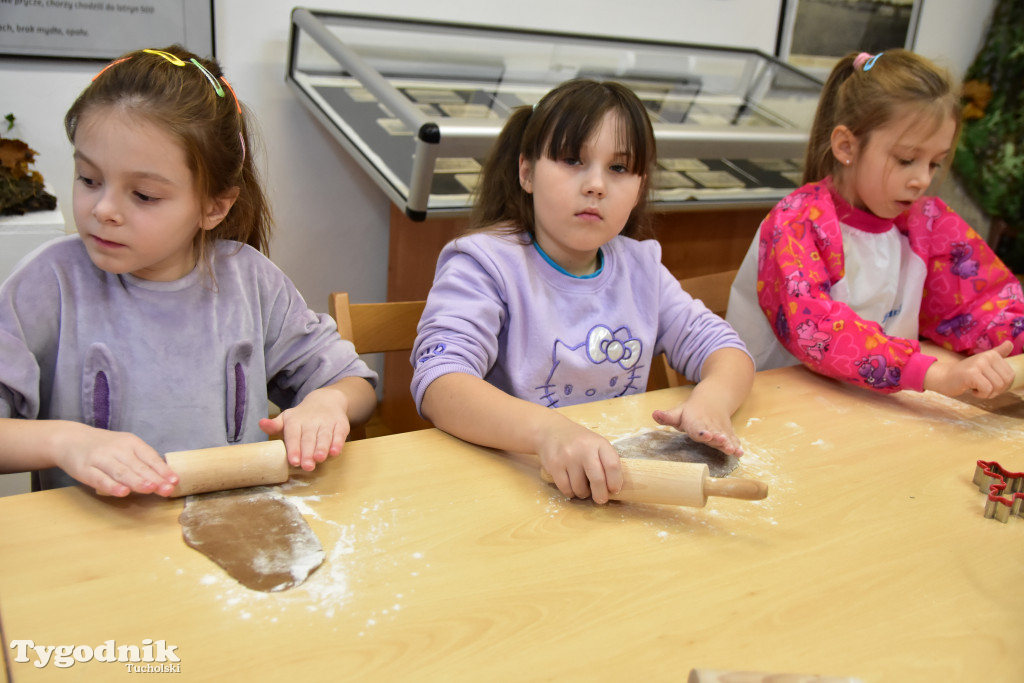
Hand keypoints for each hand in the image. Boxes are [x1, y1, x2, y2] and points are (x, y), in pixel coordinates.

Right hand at [52, 424, 177, 496]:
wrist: (69, 439)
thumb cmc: (104, 446)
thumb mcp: (125, 447)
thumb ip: (141, 460)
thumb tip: (165, 476)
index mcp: (130, 442)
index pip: (150, 456)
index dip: (162, 469)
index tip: (174, 480)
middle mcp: (117, 449)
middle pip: (138, 466)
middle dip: (154, 478)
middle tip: (167, 489)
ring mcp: (100, 459)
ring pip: (121, 472)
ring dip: (137, 481)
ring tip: (151, 488)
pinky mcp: (85, 470)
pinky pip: (100, 479)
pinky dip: (112, 486)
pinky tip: (123, 492)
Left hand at [259, 385, 351, 470]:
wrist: (326, 401)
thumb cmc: (302, 417)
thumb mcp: (287, 419)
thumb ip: (274, 425)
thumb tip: (261, 424)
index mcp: (295, 421)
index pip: (293, 435)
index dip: (294, 449)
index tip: (293, 461)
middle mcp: (311, 421)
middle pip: (309, 438)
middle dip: (308, 452)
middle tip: (307, 466)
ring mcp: (327, 422)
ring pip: (324, 436)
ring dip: (322, 448)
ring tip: (320, 459)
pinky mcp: (340, 424)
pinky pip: (339, 434)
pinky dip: (337, 443)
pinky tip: (334, 452)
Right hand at [536, 416, 622, 504]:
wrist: (551, 430)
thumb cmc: (579, 441)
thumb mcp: (596, 444)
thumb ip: (605, 461)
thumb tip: (612, 489)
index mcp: (599, 443)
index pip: (613, 465)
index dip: (615, 481)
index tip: (614, 490)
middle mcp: (584, 449)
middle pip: (598, 479)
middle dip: (601, 495)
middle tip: (601, 499)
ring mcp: (568, 457)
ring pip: (580, 488)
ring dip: (583, 494)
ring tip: (583, 488)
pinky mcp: (554, 465)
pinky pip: (565, 488)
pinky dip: (570, 492)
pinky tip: (572, 487)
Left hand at [651, 396, 743, 456]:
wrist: (713, 399)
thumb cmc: (691, 411)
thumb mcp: (678, 412)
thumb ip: (668, 417)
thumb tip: (654, 414)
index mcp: (694, 422)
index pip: (697, 428)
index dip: (701, 432)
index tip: (704, 434)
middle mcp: (709, 426)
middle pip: (713, 433)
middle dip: (717, 438)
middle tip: (721, 441)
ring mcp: (720, 430)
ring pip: (725, 437)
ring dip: (728, 443)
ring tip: (732, 449)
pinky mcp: (728, 433)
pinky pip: (733, 439)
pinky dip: (737, 445)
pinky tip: (740, 453)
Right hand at [923, 341, 1014, 398]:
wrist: (943, 377)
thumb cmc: (964, 373)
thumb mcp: (983, 362)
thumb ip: (997, 353)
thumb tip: (1010, 343)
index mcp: (992, 355)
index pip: (1010, 375)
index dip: (1001, 385)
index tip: (988, 383)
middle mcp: (987, 357)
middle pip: (1005, 382)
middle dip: (996, 390)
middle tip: (983, 388)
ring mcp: (979, 365)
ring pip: (997, 386)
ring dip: (988, 393)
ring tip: (977, 389)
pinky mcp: (971, 374)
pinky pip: (987, 390)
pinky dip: (981, 395)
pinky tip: (972, 391)